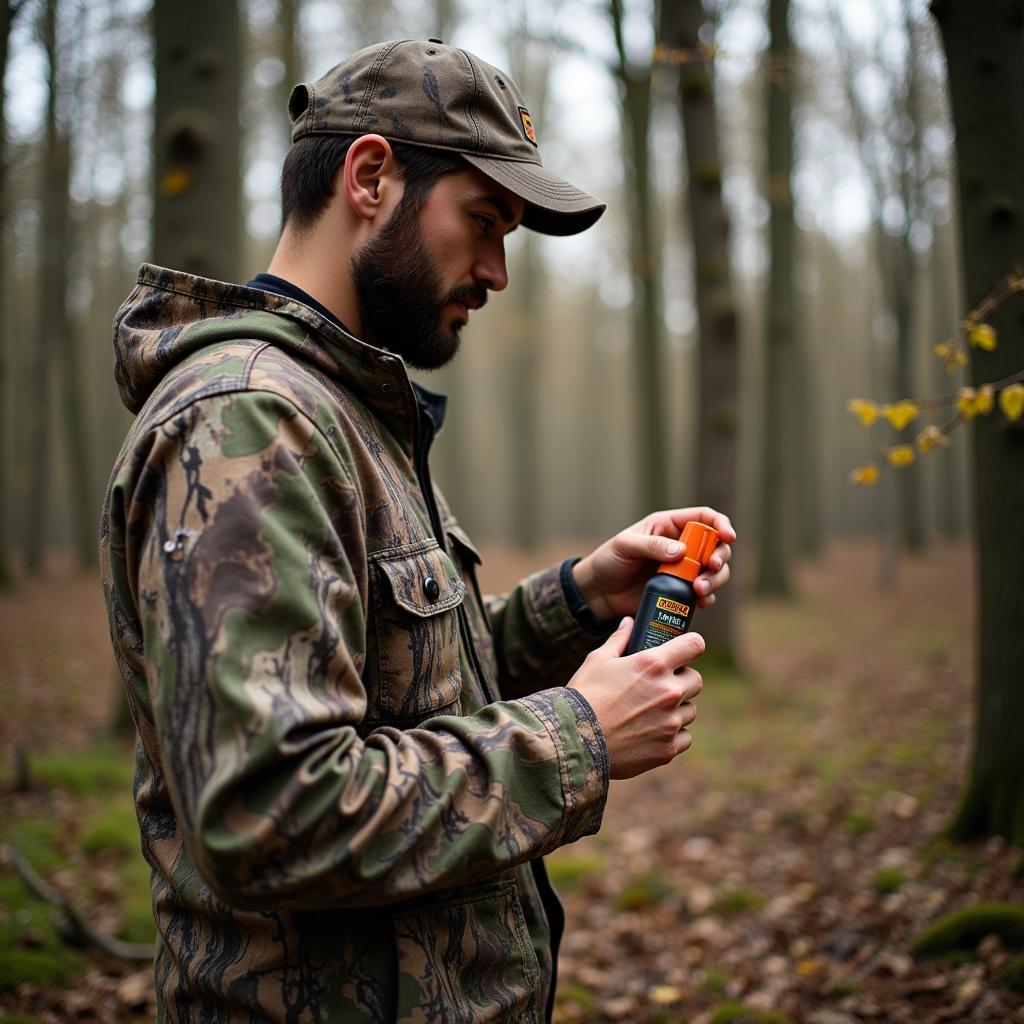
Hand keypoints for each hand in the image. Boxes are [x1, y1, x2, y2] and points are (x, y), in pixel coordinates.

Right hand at [568, 618, 703, 778]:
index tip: (684, 652)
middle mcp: (668, 692)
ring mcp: (670, 722)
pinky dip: (672, 735)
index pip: (694, 645)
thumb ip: (619, 639)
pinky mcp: (668, 749)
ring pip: (690, 710)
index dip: (690, 646)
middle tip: (660, 686)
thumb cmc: (583, 697)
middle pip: (696, 680)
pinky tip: (650, 733)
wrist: (573, 742)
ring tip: (650, 712)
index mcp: (653, 664)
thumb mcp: (597, 661)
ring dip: (676, 709)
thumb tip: (629, 622)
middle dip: (681, 680)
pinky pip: (684, 737)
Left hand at [572, 507, 735, 621]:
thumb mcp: (625, 546)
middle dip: (720, 556)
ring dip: (715, 580)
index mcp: (669, 526)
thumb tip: (681, 551)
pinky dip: (708, 597)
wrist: (599, 592)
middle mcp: (681, 546)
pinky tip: (700, 602)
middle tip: (712, 567)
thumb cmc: (608, 561)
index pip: (703, 518)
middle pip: (716, 546)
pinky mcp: (681, 592)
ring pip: (715, 572)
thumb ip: (651, 545)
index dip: (720, 523)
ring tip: (699, 590)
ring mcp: (683, 570)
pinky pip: (704, 594)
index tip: (728, 536)